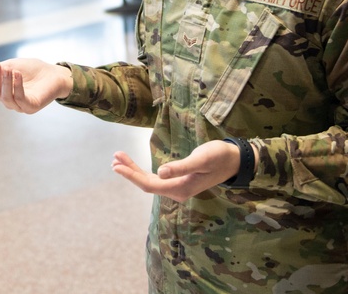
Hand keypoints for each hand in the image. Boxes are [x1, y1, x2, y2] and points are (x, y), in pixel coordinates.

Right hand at [0, 58, 72, 113]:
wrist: (55, 73)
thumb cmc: (33, 70)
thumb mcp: (12, 66)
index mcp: (4, 92)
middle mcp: (10, 101)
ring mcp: (20, 106)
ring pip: (6, 97)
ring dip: (4, 82)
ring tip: (6, 69)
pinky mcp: (31, 107)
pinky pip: (20, 98)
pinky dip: (17, 86)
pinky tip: (17, 74)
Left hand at [111, 140, 245, 201]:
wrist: (234, 161)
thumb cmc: (218, 156)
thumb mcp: (201, 159)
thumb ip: (181, 167)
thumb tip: (160, 173)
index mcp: (181, 189)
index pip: (150, 184)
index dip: (131, 176)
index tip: (117, 166)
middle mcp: (177, 191)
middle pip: (147, 184)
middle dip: (129, 172)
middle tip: (114, 158)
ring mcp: (177, 188)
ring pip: (150, 181)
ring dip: (134, 170)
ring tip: (118, 158)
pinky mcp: (178, 181)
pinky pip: (156, 179)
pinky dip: (142, 171)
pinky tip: (133, 165)